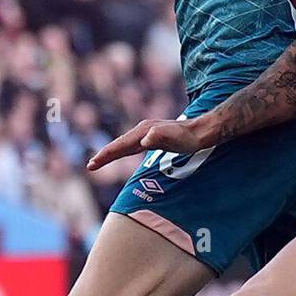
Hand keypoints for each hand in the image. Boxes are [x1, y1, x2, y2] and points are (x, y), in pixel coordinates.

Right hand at [86, 114, 214, 171]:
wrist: (204, 130)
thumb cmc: (190, 137)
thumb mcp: (176, 138)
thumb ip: (161, 137)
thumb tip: (146, 139)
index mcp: (144, 132)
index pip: (120, 145)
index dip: (106, 155)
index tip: (92, 165)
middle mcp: (143, 130)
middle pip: (119, 144)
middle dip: (105, 155)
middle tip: (91, 166)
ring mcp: (148, 132)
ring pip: (125, 143)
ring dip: (113, 152)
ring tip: (100, 161)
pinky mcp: (154, 136)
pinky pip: (133, 144)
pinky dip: (124, 150)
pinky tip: (124, 153)